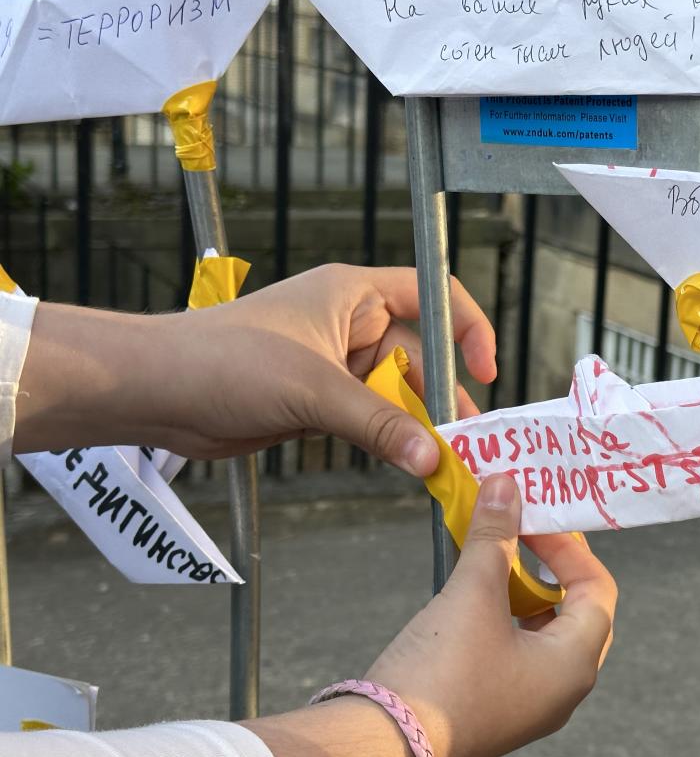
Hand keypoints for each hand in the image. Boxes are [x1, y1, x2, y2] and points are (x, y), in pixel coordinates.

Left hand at [156, 264, 496, 473]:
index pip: (432, 295)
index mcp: (353, 294)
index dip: (467, 328)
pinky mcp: (319, 401)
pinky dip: (389, 439)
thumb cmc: (224, 361)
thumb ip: (378, 425)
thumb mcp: (313, 390)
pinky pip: (371, 418)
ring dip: (417, 424)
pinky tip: (407, 462)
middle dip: (443, 394)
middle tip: (466, 439)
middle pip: (421, 353)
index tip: (485, 371)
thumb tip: (432, 458)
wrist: (158, 392)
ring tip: (443, 459)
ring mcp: (335, 364)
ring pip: (397, 393)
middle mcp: (350, 324)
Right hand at [244, 473, 616, 756]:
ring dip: (523, 593)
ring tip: (492, 559)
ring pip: (544, 634)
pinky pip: (517, 656)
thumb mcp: (472, 594)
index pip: (598, 590)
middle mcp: (563, 691)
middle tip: (522, 534)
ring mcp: (530, 708)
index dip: (570, 547)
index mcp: (575, 664)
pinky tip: (471, 600)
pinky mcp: (495, 715)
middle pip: (577, 613)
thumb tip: (505, 485)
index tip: (534, 517)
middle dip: (551, 569)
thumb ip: (494, 537)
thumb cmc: (441, 672)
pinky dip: (503, 621)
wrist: (384, 750)